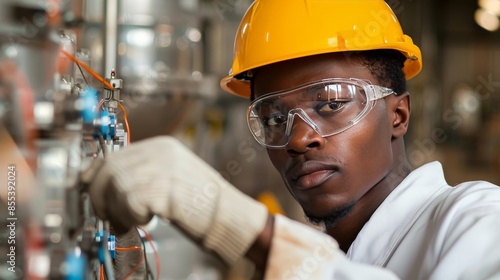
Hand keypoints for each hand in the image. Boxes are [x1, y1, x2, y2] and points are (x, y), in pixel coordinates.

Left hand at [81, 136, 268, 264]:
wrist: (228, 214)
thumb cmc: (200, 201)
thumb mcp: (169, 177)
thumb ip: (140, 175)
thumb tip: (104, 183)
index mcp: (161, 146)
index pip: (114, 154)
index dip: (95, 174)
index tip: (89, 190)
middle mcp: (161, 152)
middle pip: (110, 169)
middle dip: (101, 196)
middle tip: (109, 216)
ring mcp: (163, 168)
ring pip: (117, 187)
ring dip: (118, 210)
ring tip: (132, 220)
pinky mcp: (165, 188)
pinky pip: (130, 203)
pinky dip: (132, 217)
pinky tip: (147, 219)